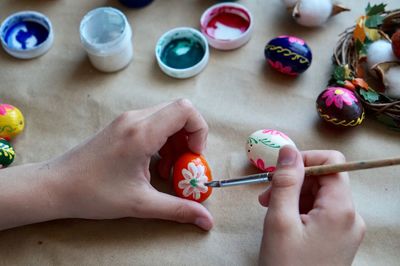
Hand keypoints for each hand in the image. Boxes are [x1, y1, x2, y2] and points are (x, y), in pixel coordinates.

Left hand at [48, 99, 212, 229]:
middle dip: (189, 138)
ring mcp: (127, 120)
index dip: (199, 131)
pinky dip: (163, 142)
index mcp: (142, 132)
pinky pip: (153, 124)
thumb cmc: (93, 193)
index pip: (185, 110)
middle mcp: (135, 119)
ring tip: (167, 169)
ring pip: (167, 118)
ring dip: (176, 142)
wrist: (55, 186)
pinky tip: (154, 166)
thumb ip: (178, 210)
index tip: (194, 157)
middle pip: (179, 113)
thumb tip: (208, 221)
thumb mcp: (140, 204)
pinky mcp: (122, 126)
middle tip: (184, 165)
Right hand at [258, 146, 365, 264]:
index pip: (332, 162)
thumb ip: (286, 181)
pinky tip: (284, 221)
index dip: (304, 160)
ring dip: (294, 195)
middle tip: (268, 195)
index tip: (281, 171)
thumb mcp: (279, 220)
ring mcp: (346, 229)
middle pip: (325, 179)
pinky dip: (300, 210)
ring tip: (272, 210)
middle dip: (294, 181)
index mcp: (341, 209)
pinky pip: (321, 212)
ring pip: (320, 195)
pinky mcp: (339, 239)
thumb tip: (288, 149)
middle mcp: (351, 217)